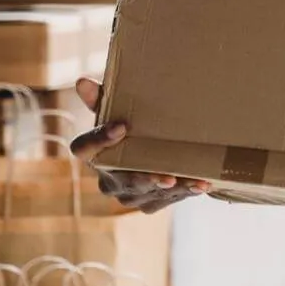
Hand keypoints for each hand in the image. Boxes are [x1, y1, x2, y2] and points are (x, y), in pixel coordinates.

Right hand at [70, 76, 210, 213]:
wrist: (147, 154)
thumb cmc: (128, 128)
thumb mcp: (115, 112)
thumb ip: (101, 99)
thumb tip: (82, 82)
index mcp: (93, 154)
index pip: (84, 148)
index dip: (100, 139)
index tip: (121, 125)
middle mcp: (106, 180)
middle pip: (123, 181)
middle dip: (145, 179)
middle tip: (165, 175)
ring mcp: (127, 195)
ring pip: (149, 193)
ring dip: (174, 188)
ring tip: (194, 180)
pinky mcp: (148, 203)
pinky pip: (166, 200)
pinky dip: (186, 191)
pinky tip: (202, 184)